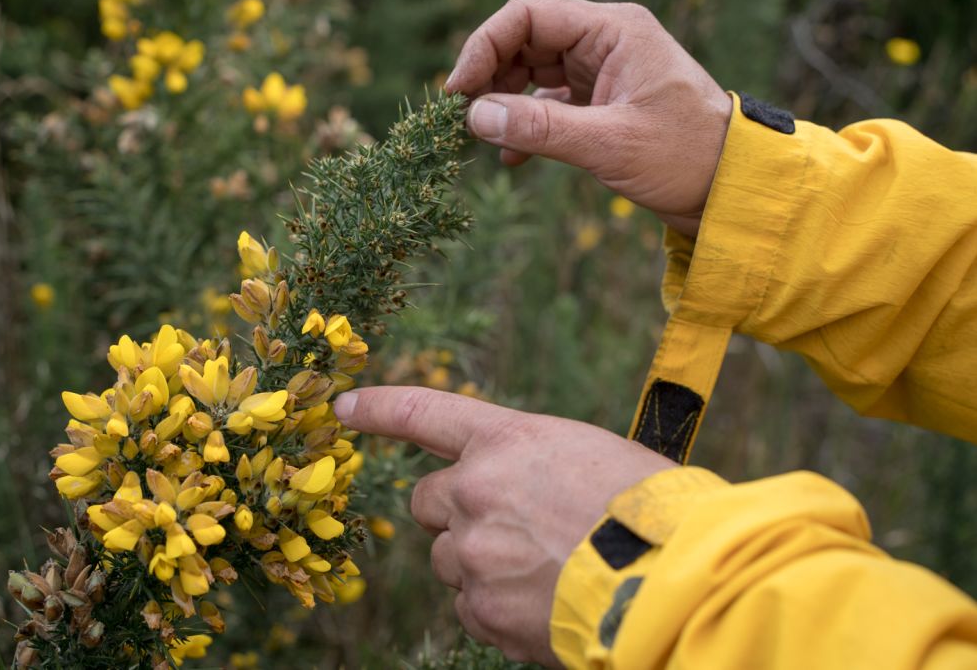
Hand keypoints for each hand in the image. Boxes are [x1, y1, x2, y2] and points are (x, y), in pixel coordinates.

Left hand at [334, 386, 674, 665]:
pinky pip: (469, 605)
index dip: (379, 408)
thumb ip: (530, 467)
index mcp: (507, 439)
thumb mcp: (587, 457)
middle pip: (428, 501)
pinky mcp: (481, 607)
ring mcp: (474, 550)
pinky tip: (544, 603)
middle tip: (510, 531)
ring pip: (448, 558)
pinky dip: (496, 608)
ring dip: (480, 563)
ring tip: (544, 571)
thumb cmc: (647, 509)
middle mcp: (476, 488)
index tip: (344, 407)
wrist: (672, 575)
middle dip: (456, 514)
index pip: (423, 412)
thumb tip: (512, 499)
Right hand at [445, 0, 732, 237]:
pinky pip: (549, 101)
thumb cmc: (685, 157)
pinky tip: (512, 157)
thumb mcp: (610, 144)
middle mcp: (606, 41)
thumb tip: (475, 116)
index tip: (458, 90)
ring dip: (505, 102)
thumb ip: (541, 128)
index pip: (529, 15)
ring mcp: (603, 70)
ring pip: (532, 70)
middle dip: (490, 75)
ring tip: (486, 137)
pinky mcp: (602, 101)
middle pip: (525, 39)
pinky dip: (527, 124)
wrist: (731, 188)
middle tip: (464, 117)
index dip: (484, 45)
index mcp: (614, 31)